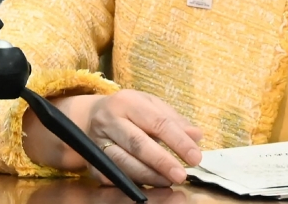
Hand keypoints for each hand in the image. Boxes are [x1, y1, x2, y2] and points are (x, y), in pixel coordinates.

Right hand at [84, 90, 202, 186]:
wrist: (90, 117)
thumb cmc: (129, 110)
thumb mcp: (151, 105)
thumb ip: (174, 120)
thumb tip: (197, 136)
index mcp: (128, 102)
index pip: (158, 123)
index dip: (178, 141)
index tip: (195, 157)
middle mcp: (110, 120)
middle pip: (138, 144)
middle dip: (162, 162)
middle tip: (181, 175)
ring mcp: (97, 141)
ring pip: (123, 163)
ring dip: (148, 176)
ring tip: (167, 181)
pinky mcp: (91, 161)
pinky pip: (111, 175)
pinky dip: (130, 182)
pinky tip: (147, 186)